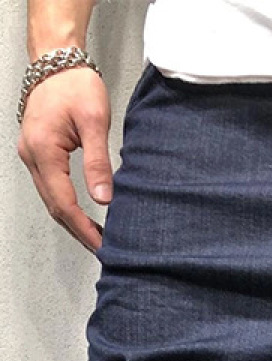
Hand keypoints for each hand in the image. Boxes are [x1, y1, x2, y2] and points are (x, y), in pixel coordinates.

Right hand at [17, 66, 110, 251]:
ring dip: (72, 222)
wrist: (56, 61)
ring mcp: (32, 155)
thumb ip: (98, 163)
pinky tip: (84, 216)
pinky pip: (51, 187)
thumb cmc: (75, 86)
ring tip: (97, 240)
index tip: (102, 245)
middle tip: (103, 251)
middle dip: (78, 231)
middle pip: (54, 206)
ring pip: (51, 199)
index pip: (63, 202)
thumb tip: (103, 199)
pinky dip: (67, 206)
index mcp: (43, 151)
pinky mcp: (38, 152)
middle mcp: (32, 156)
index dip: (83, 228)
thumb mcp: (94, 123)